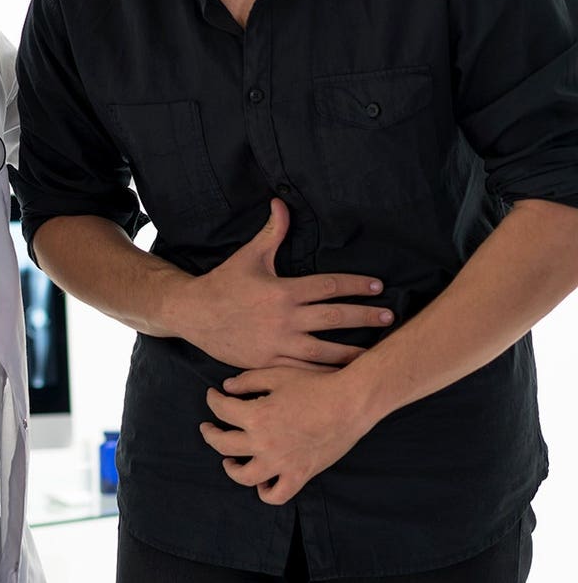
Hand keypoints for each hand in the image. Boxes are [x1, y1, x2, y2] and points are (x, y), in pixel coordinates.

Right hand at [176, 199, 393, 369]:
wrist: (192, 314)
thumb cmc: (223, 284)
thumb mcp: (248, 256)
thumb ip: (271, 232)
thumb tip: (281, 203)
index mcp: (283, 291)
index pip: (330, 286)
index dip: (357, 285)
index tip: (378, 287)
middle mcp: (284, 318)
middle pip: (334, 318)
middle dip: (365, 316)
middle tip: (389, 317)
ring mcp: (277, 343)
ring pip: (323, 351)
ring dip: (352, 352)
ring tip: (375, 355)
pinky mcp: (267, 362)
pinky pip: (302, 371)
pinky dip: (324, 375)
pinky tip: (341, 379)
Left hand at [199, 367, 379, 504]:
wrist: (351, 402)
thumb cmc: (316, 384)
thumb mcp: (278, 374)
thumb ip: (248, 380)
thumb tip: (226, 387)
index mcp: (256, 416)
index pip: (220, 410)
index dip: (212, 400)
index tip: (213, 396)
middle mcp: (263, 443)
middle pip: (222, 444)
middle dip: (210, 434)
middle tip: (208, 428)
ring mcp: (281, 462)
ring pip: (243, 476)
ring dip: (231, 469)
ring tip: (229, 460)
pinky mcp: (300, 474)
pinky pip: (277, 494)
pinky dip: (265, 492)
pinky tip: (261, 482)